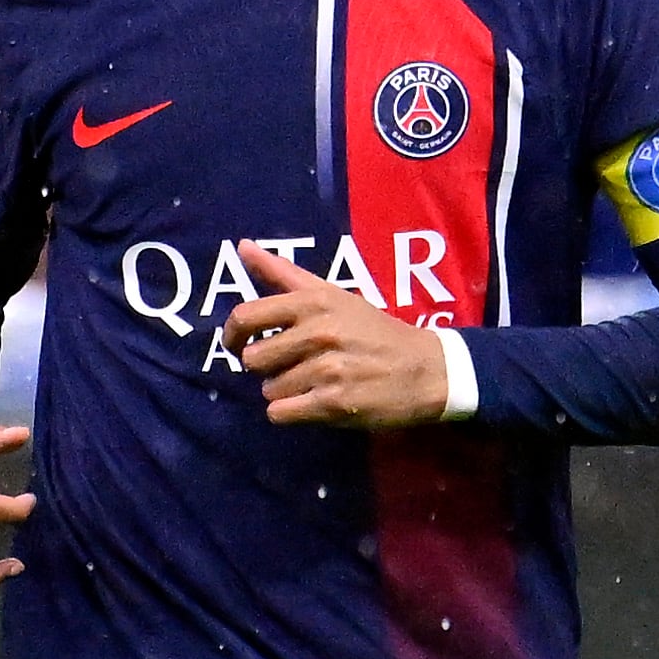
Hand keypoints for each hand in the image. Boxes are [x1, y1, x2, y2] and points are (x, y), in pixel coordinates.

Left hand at [221, 241, 449, 429]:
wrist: (426, 369)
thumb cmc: (374, 330)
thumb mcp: (334, 295)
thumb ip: (284, 272)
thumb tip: (242, 245)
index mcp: (316, 302)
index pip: (247, 315)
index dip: (232, 334)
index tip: (239, 343)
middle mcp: (320, 332)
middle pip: (253, 359)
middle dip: (268, 367)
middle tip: (293, 364)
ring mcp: (327, 369)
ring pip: (268, 389)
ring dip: (285, 391)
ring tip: (315, 382)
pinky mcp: (333, 404)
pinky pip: (280, 414)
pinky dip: (291, 412)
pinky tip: (315, 402)